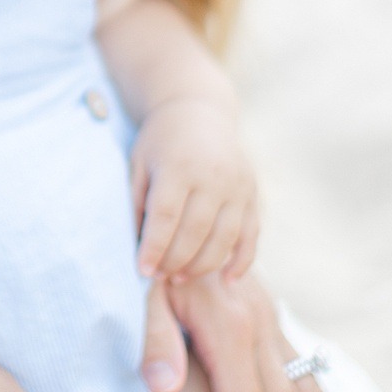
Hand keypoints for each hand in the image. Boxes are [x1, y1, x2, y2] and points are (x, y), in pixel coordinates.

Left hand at [131, 100, 259, 280]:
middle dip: (175, 261)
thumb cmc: (161, 142)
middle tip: (159, 277)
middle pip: (195, 231)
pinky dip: (242, 260)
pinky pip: (251, 234)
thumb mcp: (140, 162)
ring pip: (224, 238)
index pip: (166, 216)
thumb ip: (139, 204)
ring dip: (202, 265)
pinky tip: (228, 279)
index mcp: (179, 165)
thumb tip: (139, 250)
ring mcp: (238, 184)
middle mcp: (213, 174)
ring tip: (180, 278)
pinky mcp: (252, 193)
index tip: (142, 271)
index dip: (154, 248)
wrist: (200, 111)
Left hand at [145, 272, 332, 391]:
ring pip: (304, 386)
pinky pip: (305, 368)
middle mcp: (261, 328)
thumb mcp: (147, 297)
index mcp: (232, 329)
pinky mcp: (275, 322)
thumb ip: (157, 342)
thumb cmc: (161, 263)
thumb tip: (164, 386)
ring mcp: (273, 325)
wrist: (191, 214)